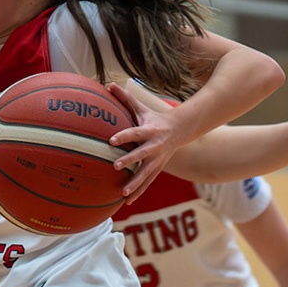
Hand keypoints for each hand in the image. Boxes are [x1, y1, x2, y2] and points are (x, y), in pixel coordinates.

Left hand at [104, 84, 187, 199]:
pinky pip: (147, 183)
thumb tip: (108, 84)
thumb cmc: (153, 118)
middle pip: (140, 155)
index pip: (134, 133)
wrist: (179, 130)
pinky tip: (127, 202)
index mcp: (148, 130)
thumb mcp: (141, 108)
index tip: (110, 140)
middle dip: (128, 161)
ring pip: (145, 174)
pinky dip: (138, 192)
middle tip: (114, 166)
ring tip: (122, 193)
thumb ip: (125, 98)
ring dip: (135, 184)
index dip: (123, 136)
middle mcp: (154, 146)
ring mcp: (157, 160)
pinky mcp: (158, 169)